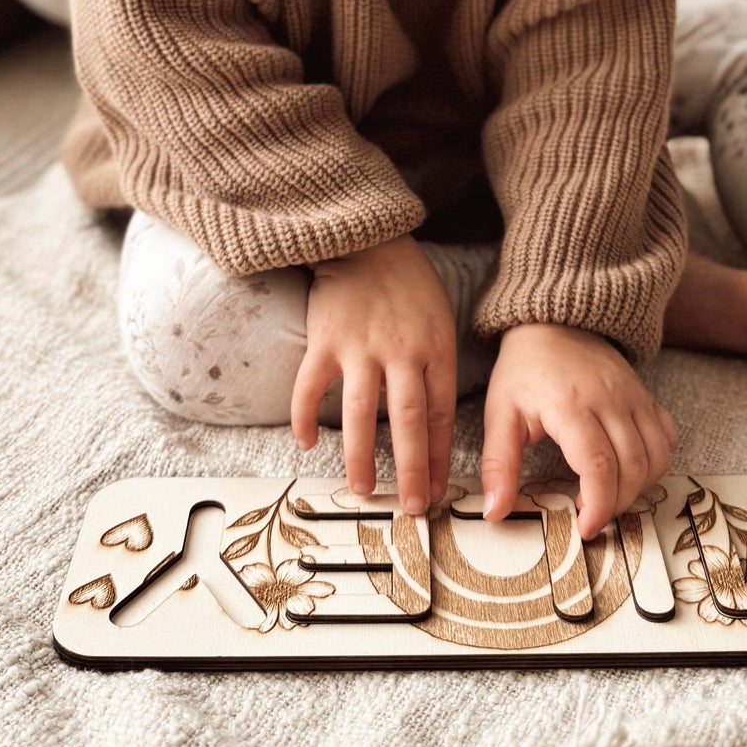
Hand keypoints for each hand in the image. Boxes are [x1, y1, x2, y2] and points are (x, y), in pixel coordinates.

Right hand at [290, 234, 456, 514]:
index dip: (439, 457)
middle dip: (411, 470)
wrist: (367, 239)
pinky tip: (307, 442)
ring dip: (360, 456)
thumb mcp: (439, 319)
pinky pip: (311, 387)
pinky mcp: (324, 339)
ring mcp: (360, 346)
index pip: (440, 414)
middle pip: (408, 422)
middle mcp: (400, 352)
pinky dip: (306, 416)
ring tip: (360, 488)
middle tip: (410, 507)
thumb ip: (435, 366)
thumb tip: (428, 422)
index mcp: (434, 348)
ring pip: (361, 414)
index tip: (437, 491)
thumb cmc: (407, 284)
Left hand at [480, 323, 676, 539]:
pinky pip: (667, 437)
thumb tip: (495, 512)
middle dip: (617, 504)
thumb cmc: (524, 370)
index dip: (598, 505)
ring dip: (639, 488)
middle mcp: (609, 399)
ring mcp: (633, 396)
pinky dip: (657, 463)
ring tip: (609, 496)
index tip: (584, 527)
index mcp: (569, 404)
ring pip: (657, 457)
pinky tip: (631, 470)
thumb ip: (499, 465)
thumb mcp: (499, 413)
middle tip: (592, 516)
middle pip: (632, 467)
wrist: (553, 323)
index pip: (598, 464)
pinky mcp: (645, 396)